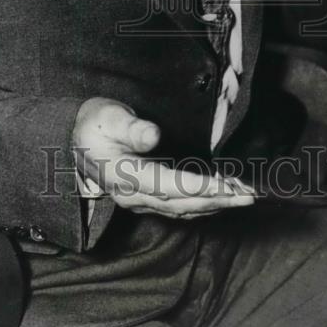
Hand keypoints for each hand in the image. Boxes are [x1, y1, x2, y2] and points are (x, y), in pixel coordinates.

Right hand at [72, 97, 254, 218]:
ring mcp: (139, 201)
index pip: (168, 185)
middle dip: (217, 200)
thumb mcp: (107, 117)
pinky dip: (202, 205)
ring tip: (243, 197)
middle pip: (181, 203)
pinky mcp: (145, 199)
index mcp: (123, 176)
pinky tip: (220, 199)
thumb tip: (153, 136)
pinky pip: (178, 208)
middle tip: (248, 196)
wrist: (77, 141)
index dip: (199, 186)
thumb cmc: (94, 124)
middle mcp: (132, 196)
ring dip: (214, 205)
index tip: (227, 185)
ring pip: (182, 209)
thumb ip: (130, 127)